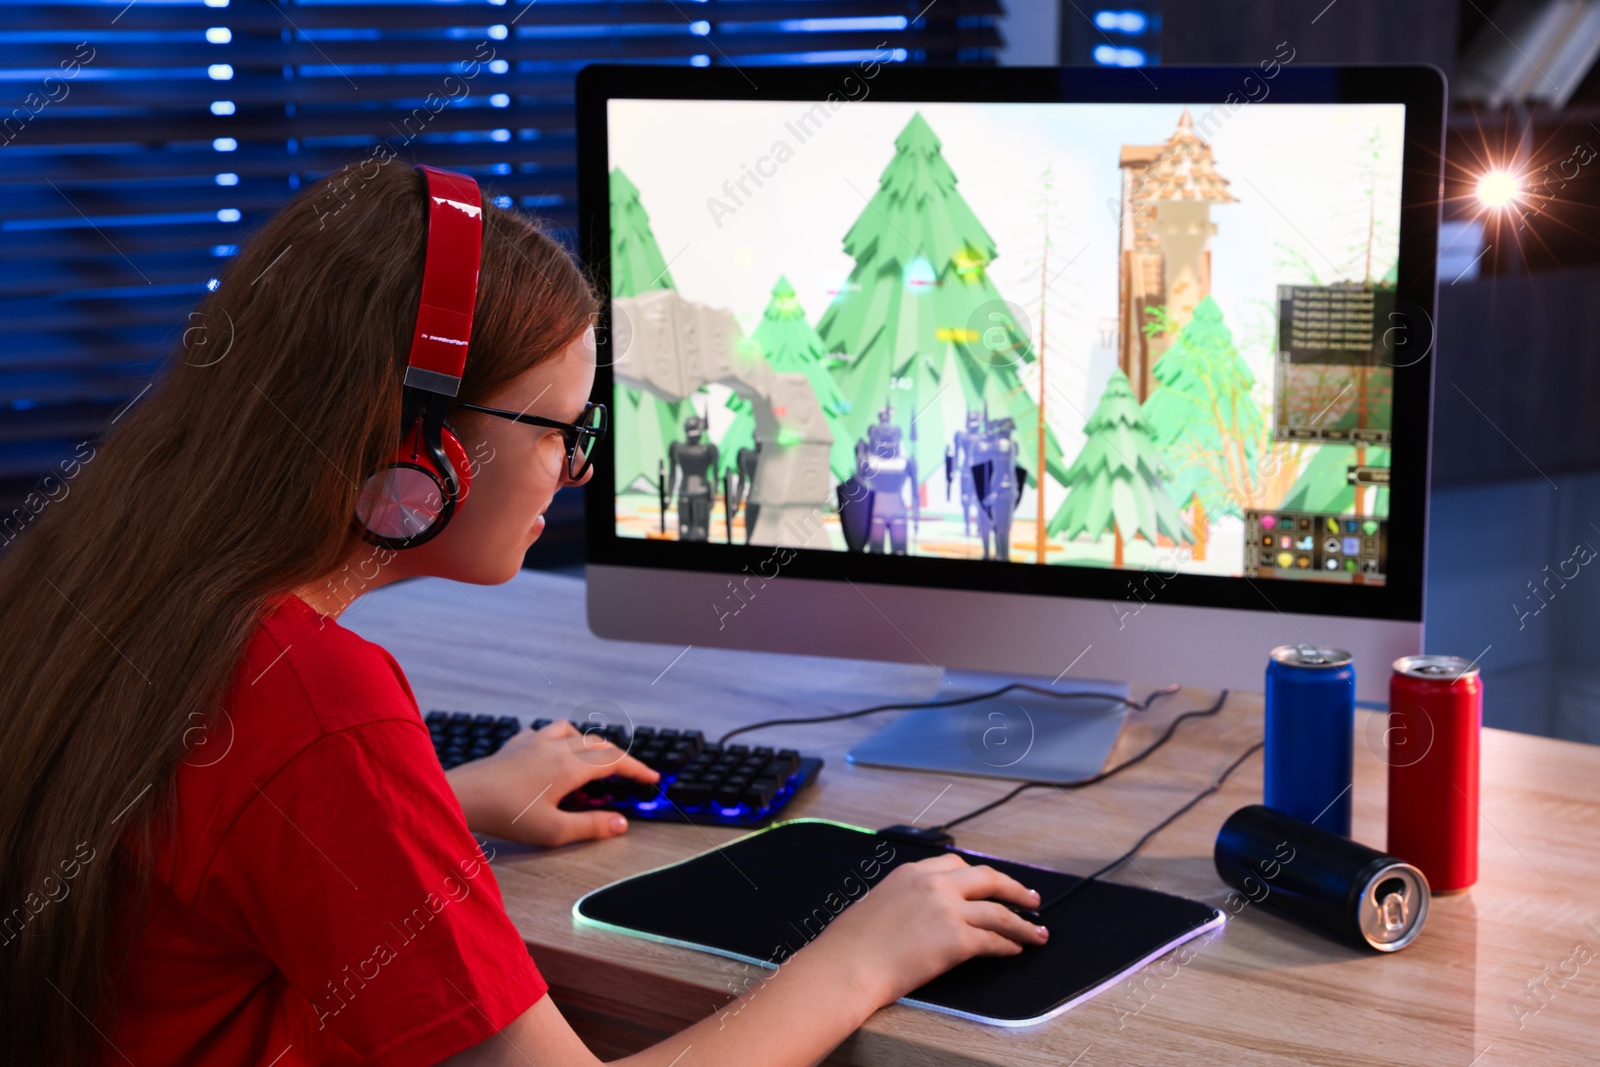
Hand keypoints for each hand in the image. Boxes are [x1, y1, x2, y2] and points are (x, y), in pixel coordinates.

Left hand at [444, 720, 659, 847]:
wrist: (462, 797)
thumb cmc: (505, 816)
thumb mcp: (553, 831)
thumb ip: (591, 827)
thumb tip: (622, 824)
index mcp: (570, 767)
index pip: (615, 761)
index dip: (637, 769)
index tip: (652, 778)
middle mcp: (555, 748)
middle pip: (598, 744)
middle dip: (618, 758)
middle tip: (628, 775)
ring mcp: (533, 743)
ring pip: (571, 731)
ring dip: (588, 742)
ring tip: (591, 760)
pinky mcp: (513, 745)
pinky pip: (542, 732)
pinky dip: (556, 738)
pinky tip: (550, 752)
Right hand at [806, 853, 1047, 1007]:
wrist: (847, 966)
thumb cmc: (850, 944)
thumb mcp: (876, 902)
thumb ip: (903, 899)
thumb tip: (917, 913)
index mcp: (911, 872)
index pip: (955, 864)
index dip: (979, 875)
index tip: (990, 883)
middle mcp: (934, 885)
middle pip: (987, 878)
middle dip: (1014, 888)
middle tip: (1031, 898)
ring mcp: (948, 911)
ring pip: (999, 912)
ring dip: (1023, 923)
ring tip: (1037, 932)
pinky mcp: (958, 941)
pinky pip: (994, 940)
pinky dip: (1009, 945)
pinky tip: (1016, 949)